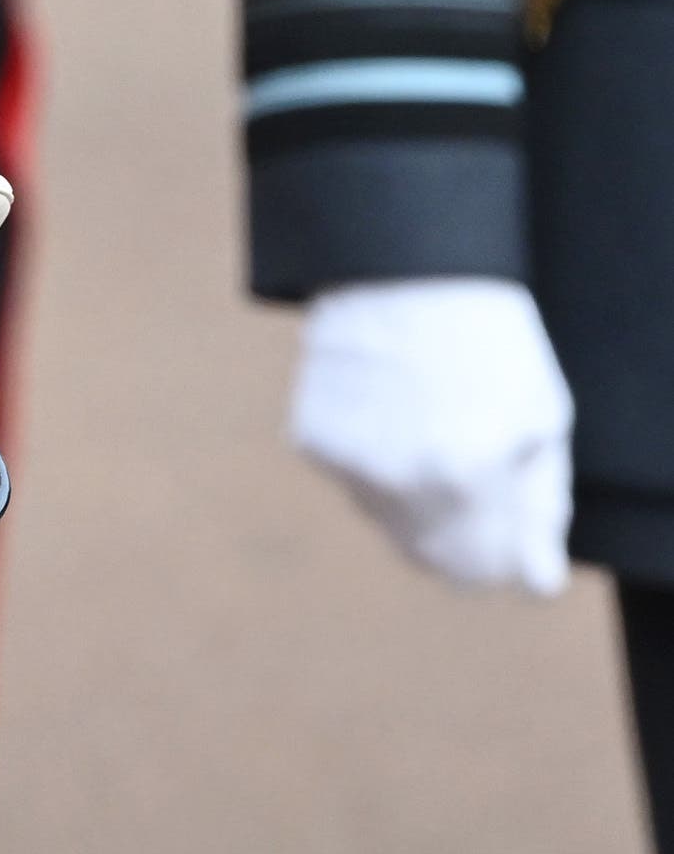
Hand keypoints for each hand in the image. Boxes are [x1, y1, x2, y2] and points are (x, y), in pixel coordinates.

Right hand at [291, 277, 573, 595]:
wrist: (402, 269)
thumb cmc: (488, 339)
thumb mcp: (541, 419)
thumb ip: (541, 508)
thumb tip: (538, 584)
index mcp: (468, 474)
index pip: (483, 572)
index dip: (503, 564)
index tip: (515, 547)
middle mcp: (400, 481)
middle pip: (429, 559)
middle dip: (460, 535)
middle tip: (479, 478)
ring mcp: (348, 465)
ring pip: (387, 523)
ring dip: (417, 497)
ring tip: (433, 426)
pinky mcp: (312, 444)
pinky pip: (352, 483)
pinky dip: (376, 464)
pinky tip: (392, 413)